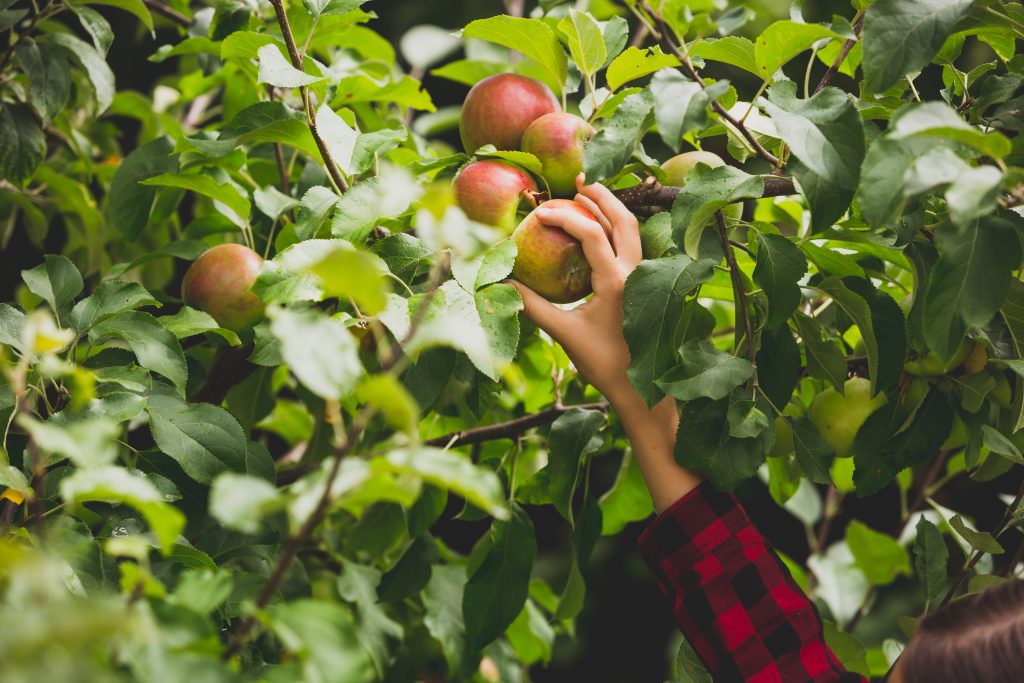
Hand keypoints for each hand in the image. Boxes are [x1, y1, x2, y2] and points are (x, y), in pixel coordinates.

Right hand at [509, 174, 640, 406]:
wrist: (642, 387)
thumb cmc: (604, 363)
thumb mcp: (565, 333)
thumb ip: (534, 306)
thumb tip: (502, 284)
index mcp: (618, 281)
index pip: (591, 234)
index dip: (564, 216)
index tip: (539, 213)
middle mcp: (637, 273)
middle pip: (624, 220)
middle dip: (602, 197)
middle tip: (581, 182)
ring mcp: (645, 278)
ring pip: (633, 232)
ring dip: (613, 212)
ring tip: (591, 197)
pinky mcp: (646, 286)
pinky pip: (632, 248)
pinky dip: (617, 232)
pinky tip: (602, 232)